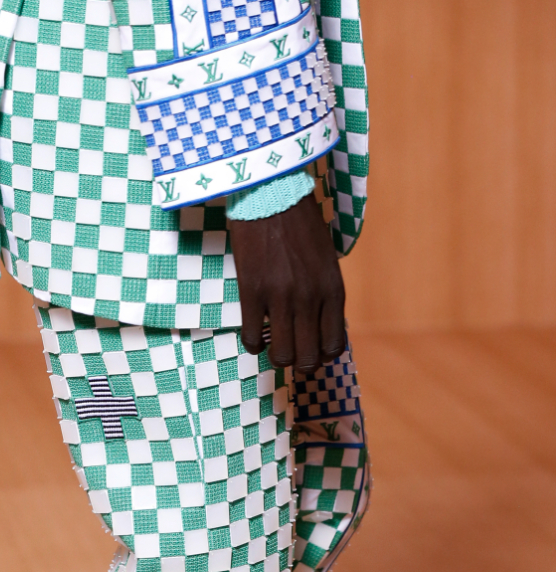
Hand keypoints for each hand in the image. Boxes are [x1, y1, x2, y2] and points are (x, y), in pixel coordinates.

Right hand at [228, 193, 345, 373]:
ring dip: (277, 357)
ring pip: (281, 355)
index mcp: (332, 290)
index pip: (334, 346)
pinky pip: (252, 338)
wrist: (271, 193)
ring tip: (272, 347)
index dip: (323, 357)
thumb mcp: (326, 259)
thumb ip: (325, 292)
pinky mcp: (252, 293)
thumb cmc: (300, 223)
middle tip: (292, 355)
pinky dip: (253, 343)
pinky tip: (254, 334)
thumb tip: (319, 325)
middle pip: (308, 357)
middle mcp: (310, 299)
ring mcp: (281, 298)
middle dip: (300, 363)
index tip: (313, 351)